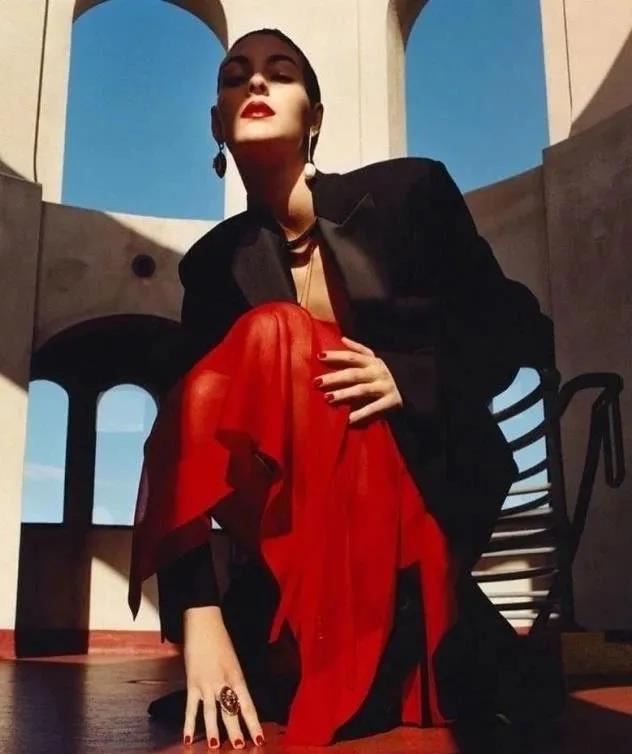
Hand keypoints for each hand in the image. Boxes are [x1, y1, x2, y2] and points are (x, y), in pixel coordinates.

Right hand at [182, 606, 264, 748]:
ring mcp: (206, 684)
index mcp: (238, 676)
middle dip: (236, 731)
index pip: (247, 705)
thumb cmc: (221, 641)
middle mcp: (223, 682)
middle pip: (230, 711)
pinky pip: (191, 707)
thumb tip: (236, 703)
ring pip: (211, 712)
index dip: (253, 723)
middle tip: (241, 747)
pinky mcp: (192, 682)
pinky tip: (188, 739)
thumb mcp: (234, 662)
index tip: (259, 738)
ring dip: (214, 731)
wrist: (204, 624)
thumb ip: (234, 682)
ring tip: (217, 747)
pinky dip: (189, 724)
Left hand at [314, 335, 403, 424]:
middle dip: (334, 377)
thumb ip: (358, 349)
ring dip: (344, 394)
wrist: (412, 386)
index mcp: (372, 361)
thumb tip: (342, 338)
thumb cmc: (384, 373)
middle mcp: (377, 372)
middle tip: (317, 382)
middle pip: (353, 374)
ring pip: (361, 390)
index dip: (336, 355)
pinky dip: (362, 413)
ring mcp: (384, 386)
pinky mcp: (391, 401)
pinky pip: (375, 407)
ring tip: (328, 398)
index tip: (319, 356)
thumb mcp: (374, 358)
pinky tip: (349, 419)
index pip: (351, 357)